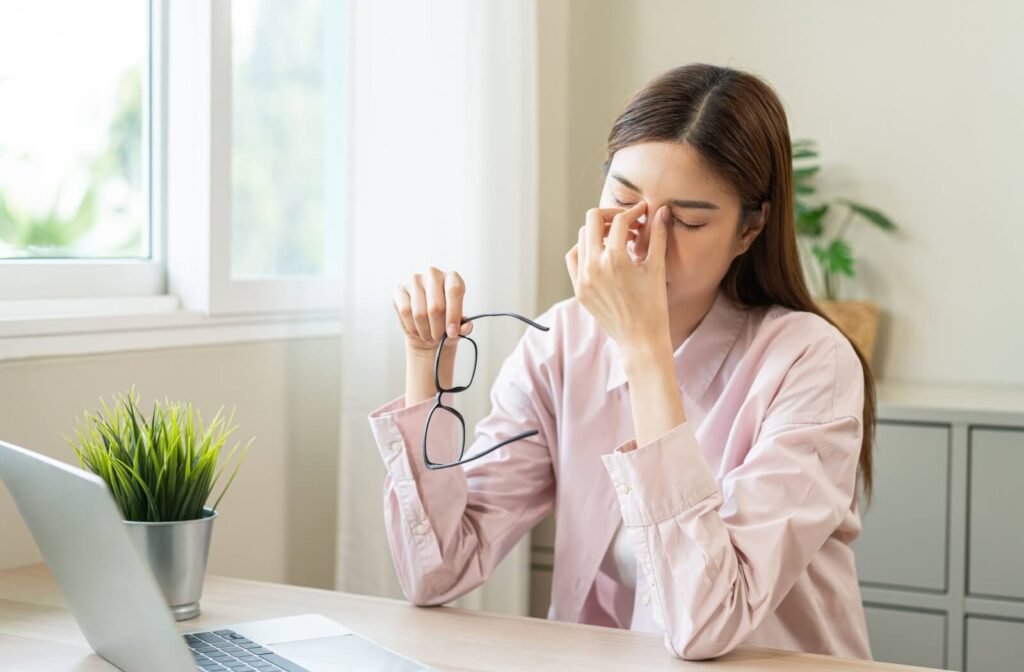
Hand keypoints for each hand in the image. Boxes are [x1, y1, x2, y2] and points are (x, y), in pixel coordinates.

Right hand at [392, 267, 473, 353]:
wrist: (425, 326)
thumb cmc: (445, 323)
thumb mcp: (458, 326)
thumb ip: (464, 326)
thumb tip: (466, 327)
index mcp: (452, 277)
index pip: (454, 291)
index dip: (454, 315)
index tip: (453, 333)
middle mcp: (433, 273)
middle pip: (436, 306)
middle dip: (438, 329)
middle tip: (438, 337)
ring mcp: (415, 279)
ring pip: (420, 313)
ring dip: (425, 331)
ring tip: (429, 335)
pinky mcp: (399, 289)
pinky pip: (405, 312)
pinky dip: (412, 327)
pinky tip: (417, 330)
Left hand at [565, 201, 672, 352]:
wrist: (640, 340)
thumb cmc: (653, 305)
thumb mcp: (657, 268)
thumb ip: (657, 236)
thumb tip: (662, 210)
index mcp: (614, 259)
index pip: (619, 220)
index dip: (633, 212)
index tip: (642, 213)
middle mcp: (593, 266)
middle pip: (592, 220)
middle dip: (611, 215)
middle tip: (627, 221)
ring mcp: (582, 278)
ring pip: (581, 238)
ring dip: (598, 231)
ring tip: (617, 239)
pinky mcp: (579, 289)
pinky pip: (574, 258)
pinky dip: (585, 249)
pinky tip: (602, 253)